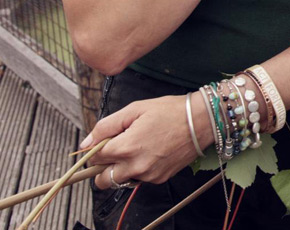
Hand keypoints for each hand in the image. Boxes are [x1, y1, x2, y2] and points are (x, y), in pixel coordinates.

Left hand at [83, 95, 204, 186]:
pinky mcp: (160, 178)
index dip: (96, 148)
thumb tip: (86, 143)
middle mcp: (136, 166)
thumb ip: (106, 126)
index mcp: (126, 147)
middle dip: (103, 167)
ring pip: (121, 181)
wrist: (203, 120)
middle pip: (102, 180)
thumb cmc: (171, 111)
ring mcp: (148, 175)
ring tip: (137, 149)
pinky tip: (151, 152)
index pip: (94, 158)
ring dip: (121, 169)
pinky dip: (139, 169)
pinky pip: (139, 179)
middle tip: (116, 150)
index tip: (106, 140)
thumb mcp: (135, 109)